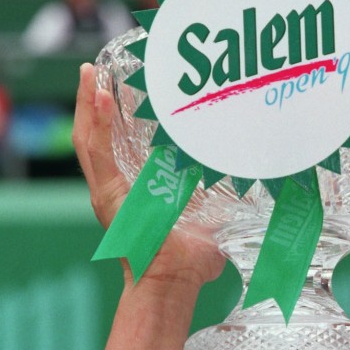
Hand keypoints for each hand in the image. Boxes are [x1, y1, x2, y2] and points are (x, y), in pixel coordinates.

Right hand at [73, 63, 224, 288]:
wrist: (173, 283)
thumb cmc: (193, 261)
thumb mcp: (212, 217)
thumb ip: (228, 201)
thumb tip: (263, 190)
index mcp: (135, 189)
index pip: (119, 143)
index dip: (117, 115)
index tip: (126, 85)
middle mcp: (115, 187)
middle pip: (98, 133)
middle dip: (96, 99)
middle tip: (100, 66)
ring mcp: (107, 191)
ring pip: (89, 137)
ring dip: (86, 103)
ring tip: (89, 71)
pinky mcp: (106, 195)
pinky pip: (95, 151)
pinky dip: (92, 121)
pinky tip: (93, 94)